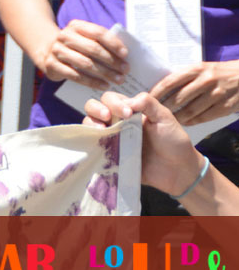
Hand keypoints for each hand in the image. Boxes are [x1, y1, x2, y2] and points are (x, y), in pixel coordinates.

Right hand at [40, 19, 128, 87]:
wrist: (47, 51)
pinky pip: (76, 76)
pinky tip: (104, 85)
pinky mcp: (52, 65)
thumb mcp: (84, 38)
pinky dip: (92, 82)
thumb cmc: (75, 46)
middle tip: (125, 70)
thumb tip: (124, 54)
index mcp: (76, 26)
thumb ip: (100, 41)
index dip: (113, 43)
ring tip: (118, 80)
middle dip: (112, 61)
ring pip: (85, 63)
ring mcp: (57, 50)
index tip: (125, 54)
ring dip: (105, 73)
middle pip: (93, 49)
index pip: (97, 32)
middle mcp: (65, 36)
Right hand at [83, 91, 203, 197]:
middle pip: (93, 108)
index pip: (110, 98)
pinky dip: (92, 145)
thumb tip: (127, 102)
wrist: (180, 171)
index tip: (128, 113)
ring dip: (91, 124)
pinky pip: (95, 149)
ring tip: (101, 131)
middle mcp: (117, 123)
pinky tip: (100, 147)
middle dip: (96, 109)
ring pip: (90, 126)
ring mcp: (113, 140)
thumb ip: (147, 103)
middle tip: (108, 117)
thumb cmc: (174, 141)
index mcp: (129, 111)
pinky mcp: (112, 158)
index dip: (113, 103)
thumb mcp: (164, 116)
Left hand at [149, 59, 238, 124]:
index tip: (147, 98)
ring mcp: (216, 95)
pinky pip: (203, 117)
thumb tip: (165, 85)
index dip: (158, 91)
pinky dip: (192, 121)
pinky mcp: (224, 107)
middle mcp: (205, 81)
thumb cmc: (219, 72)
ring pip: (190, 110)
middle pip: (179, 98)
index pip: (171, 81)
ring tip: (168, 120)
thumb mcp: (203, 68)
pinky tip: (185, 122)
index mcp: (197, 69)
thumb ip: (187, 76)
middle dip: (165, 107)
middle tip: (154, 114)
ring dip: (177, 117)